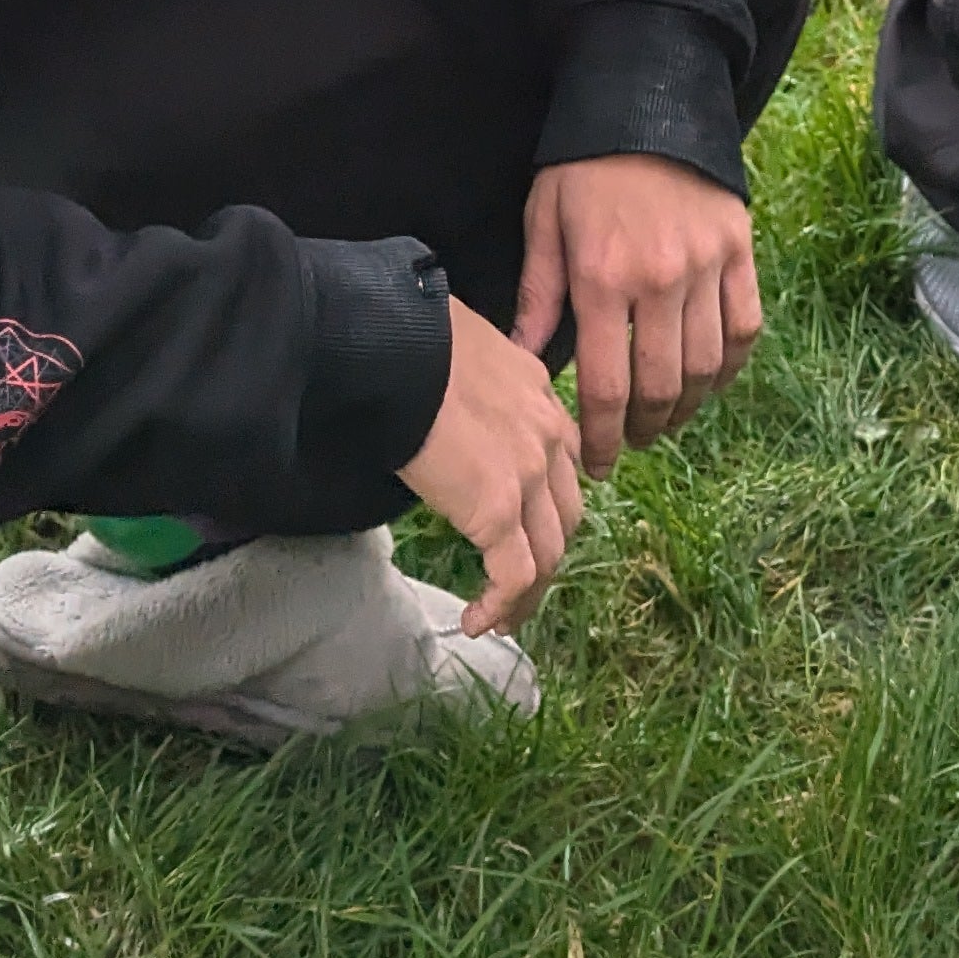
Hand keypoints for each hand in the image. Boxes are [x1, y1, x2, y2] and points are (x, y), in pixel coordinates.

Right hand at [399, 298, 585, 634]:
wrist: (393, 346)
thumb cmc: (405, 336)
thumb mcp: (456, 346)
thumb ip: (470, 380)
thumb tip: (442, 400)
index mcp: (538, 391)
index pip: (563, 457)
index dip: (550, 500)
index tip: (529, 525)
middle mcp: (547, 434)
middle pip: (565, 512)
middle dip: (546, 553)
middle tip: (519, 582)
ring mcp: (529, 475)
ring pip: (548, 552)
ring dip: (528, 593)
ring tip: (502, 617)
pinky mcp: (498, 510)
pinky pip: (514, 575)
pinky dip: (501, 605)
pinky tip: (476, 620)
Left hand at [514, 153, 763, 473]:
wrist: (647, 103)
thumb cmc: (583, 166)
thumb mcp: (544, 223)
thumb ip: (537, 297)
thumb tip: (521, 364)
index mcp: (602, 279)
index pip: (607, 386)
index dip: (605, 437)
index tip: (600, 462)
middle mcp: (659, 281)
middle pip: (660, 387)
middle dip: (644, 429)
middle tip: (631, 444)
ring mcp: (707, 267)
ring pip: (707, 366)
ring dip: (686, 406)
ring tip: (665, 418)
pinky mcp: (740, 252)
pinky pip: (745, 327)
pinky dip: (731, 365)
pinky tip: (709, 379)